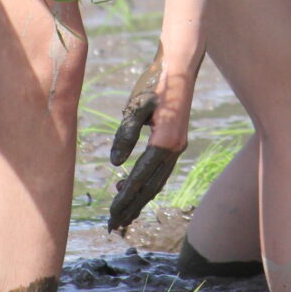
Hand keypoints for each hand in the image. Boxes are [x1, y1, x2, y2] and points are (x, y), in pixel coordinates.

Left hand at [107, 47, 193, 230]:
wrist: (179, 66)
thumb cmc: (154, 82)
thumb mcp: (135, 106)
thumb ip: (126, 135)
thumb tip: (115, 164)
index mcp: (165, 141)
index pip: (141, 178)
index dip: (126, 199)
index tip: (111, 215)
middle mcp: (175, 148)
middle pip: (152, 187)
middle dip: (133, 207)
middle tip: (114, 226)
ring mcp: (178, 145)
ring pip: (158, 181)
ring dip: (140, 198)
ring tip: (122, 213)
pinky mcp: (176, 140)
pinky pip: (161, 169)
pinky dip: (147, 182)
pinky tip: (131, 183)